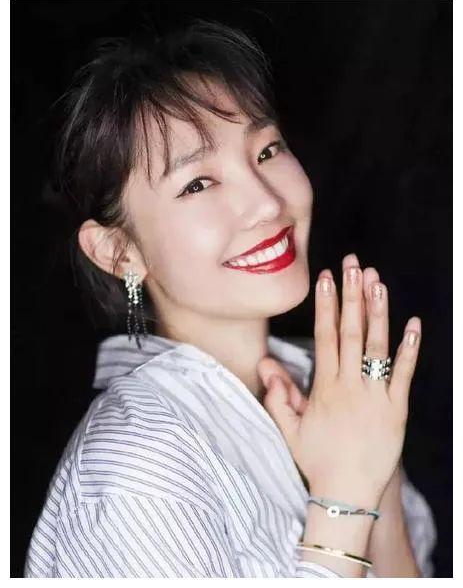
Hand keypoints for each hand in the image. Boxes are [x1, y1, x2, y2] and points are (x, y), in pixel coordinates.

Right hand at [257, 254, 421, 505]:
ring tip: (378, 282)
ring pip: (378, 346)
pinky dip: (410, 349)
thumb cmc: (317, 460)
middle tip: (353, 265)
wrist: (347, 494)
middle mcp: (351, 386)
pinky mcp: (398, 409)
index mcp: (325, 388)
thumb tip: (266, 364)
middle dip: (352, 296)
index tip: (326, 279)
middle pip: (352, 332)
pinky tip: (413, 325)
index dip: (326, 306)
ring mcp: (376, 396)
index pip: (326, 337)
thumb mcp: (289, 429)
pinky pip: (405, 374)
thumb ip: (278, 394)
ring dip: (378, 312)